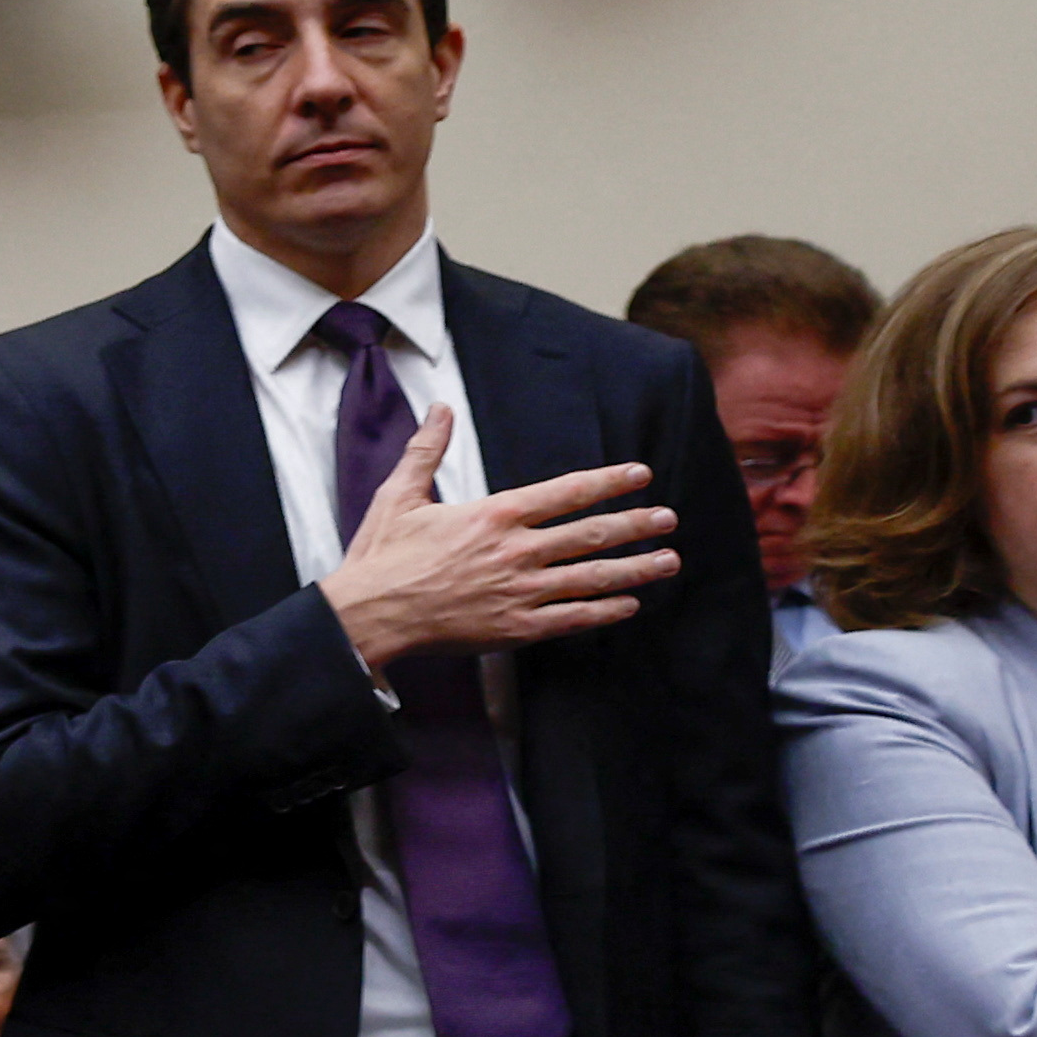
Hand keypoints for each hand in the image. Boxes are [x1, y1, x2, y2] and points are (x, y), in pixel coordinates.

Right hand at [317, 407, 673, 676]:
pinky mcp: (515, 628)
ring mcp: (520, 592)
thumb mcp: (399, 495)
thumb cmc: (381, 556)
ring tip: (668, 559)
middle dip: (635, 524)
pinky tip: (629, 604)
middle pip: (590, 534)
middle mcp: (515, 551)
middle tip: (668, 519)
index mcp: (492, 515)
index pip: (565, 492)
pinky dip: (605, 611)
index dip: (607, 481)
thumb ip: (426, 450)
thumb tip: (440, 408)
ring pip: (592, 577)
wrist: (368, 616)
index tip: (640, 475)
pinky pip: (572, 618)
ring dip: (635, 567)